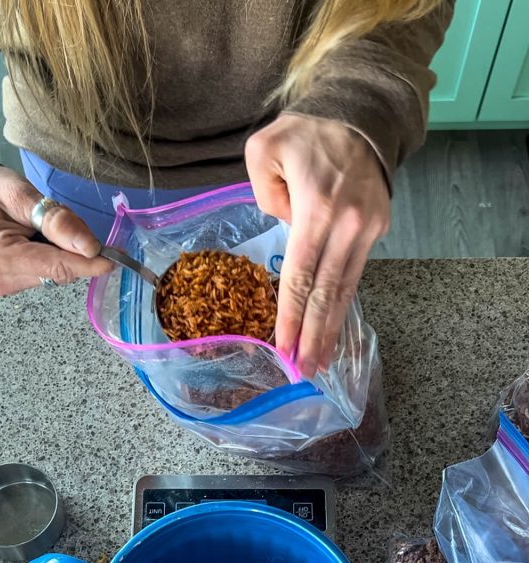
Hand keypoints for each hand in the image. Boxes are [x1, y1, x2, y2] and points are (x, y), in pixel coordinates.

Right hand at [0, 164, 110, 295]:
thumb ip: (56, 221)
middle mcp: (0, 278)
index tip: (114, 259)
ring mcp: (4, 286)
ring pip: (55, 274)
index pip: (55, 266)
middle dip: (71, 250)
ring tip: (38, 228)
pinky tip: (34, 241)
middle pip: (58, 272)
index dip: (88, 264)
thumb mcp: (23, 194)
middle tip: (58, 220)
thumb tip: (91, 247)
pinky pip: (45, 275)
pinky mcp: (9, 287)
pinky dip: (50, 258)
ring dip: (60, 252)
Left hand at [245, 114, 389, 378]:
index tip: (284, 349)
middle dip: (313, 336)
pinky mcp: (378, 229)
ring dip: (331, 328)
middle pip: (327, 293)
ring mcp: (368, 229)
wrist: (362, 113)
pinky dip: (342, 303)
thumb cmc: (307, 131)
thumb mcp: (264, 149)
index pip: (300, 275)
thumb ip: (262, 194)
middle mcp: (347, 226)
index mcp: (317, 209)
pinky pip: (355, 273)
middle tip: (304, 372)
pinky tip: (332, 326)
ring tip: (320, 361)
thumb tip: (281, 228)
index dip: (291, 316)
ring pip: (345, 289)